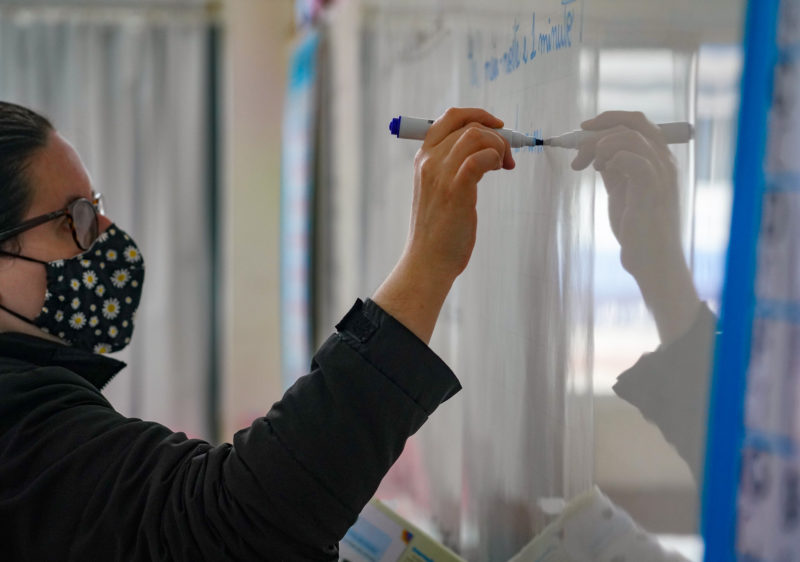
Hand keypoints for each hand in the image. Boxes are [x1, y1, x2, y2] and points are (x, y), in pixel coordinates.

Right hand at [373, 107, 514, 342]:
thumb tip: (482, 153)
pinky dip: (495, 157)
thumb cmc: (436, 232)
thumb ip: (450, 169)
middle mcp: (430, 162)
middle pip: (467, 124)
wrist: (427, 261)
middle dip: (495, 133)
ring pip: (477, 136)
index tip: (497, 125)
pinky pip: (481, 157)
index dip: (477, 115)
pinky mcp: (457, 189)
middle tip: (507, 157)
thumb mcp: (436, 192)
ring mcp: (442, 174)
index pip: (450, 118)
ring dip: (498, 146)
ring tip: (504, 166)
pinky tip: (499, 170)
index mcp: (423, 160)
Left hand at [572, 111, 699, 343]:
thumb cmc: (637, 229)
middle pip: (635, 122)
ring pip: (630, 137)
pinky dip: (611, 158)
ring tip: (589, 167)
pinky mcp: (652, 189)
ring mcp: (661, 174)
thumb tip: (597, 152)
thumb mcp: (622, 191)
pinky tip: (601, 172)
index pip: (638, 123)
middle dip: (601, 128)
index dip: (610, 119)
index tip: (583, 128)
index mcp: (658, 160)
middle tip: (577, 147)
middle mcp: (664, 162)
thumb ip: (614, 170)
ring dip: (600, 146)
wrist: (651, 259)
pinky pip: (632, 158)